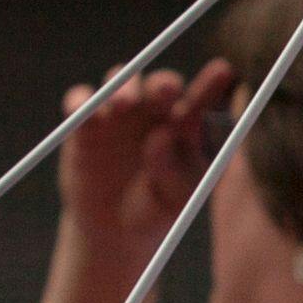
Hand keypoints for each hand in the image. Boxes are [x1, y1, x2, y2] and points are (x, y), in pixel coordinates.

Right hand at [27, 58, 237, 302]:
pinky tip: (81, 109)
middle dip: (163, 83)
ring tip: (124, 104)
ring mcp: (119, 113)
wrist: (115, 231)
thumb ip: (173, 170)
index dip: (211, 85)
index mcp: (186, 126)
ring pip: (121, 81)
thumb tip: (162, 135)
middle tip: (165, 90)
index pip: (200, 100)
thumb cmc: (157, 211)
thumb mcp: (173, 198)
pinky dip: (80, 100)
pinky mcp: (86, 123)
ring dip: (123, 86)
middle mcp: (154, 111)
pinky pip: (80, 100)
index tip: (223, 72)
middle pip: (160, 84)